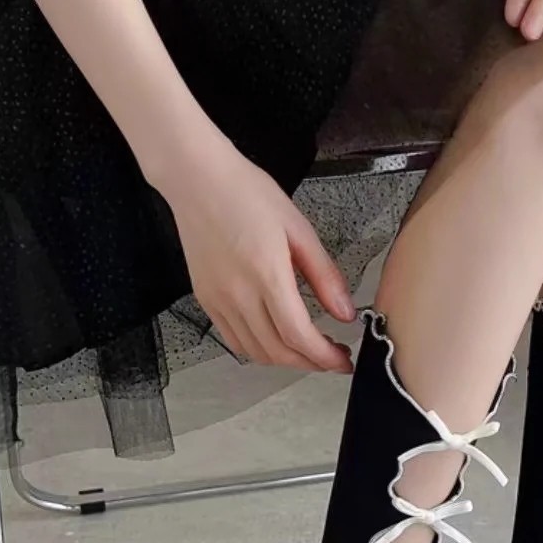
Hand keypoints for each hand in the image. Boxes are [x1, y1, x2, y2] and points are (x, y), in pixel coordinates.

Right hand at [152, 121, 354, 371]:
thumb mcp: (299, 228)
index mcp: (266, 274)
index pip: (299, 335)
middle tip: (333, 358)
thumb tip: (346, 314)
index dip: (325, 357)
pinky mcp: (206, 300)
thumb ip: (324, 276)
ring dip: (286, 360)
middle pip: (278, 352)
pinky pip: (235, 340)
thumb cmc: (247, 194)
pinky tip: (277, 340)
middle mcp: (238, 295)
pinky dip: (260, 351)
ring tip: (308, 351)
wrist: (196, 179)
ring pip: (256, 352)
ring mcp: (218, 301)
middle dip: (310, 363)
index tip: (344, 361)